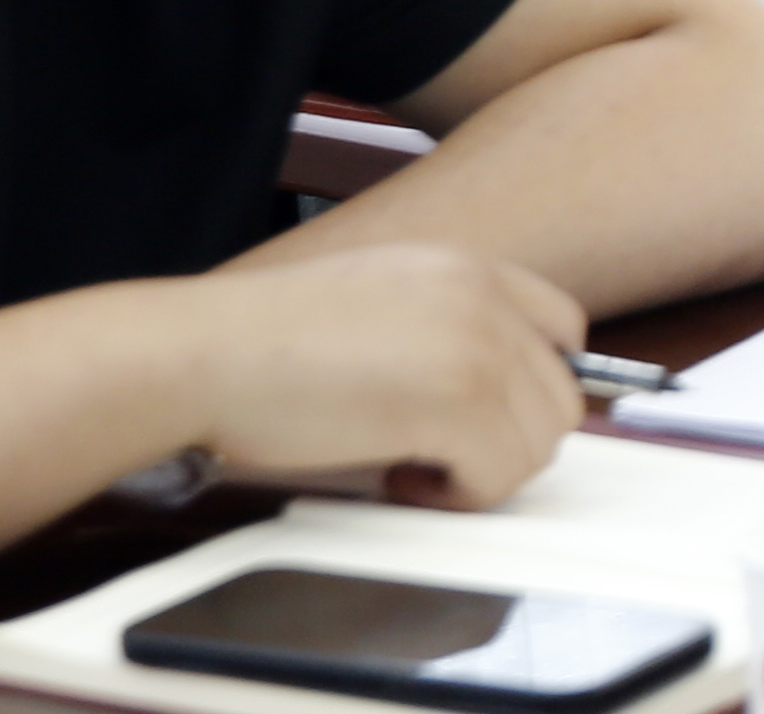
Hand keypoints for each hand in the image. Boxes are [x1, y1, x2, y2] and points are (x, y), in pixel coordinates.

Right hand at [178, 244, 583, 506]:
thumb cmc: (261, 342)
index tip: (484, 421)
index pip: (562, 329)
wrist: (201, 354)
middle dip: (506, 440)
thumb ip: (442, 326)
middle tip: (435, 456)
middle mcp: (486, 297)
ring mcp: (479, 345)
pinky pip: (500, 475)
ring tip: (409, 465)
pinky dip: (458, 495)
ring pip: (540, 441)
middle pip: (559, 394)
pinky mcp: (458, 401)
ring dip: (482, 471)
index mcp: (467, 267)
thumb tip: (489, 396)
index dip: (532, 387)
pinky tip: (397, 477)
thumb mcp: (374, 300)